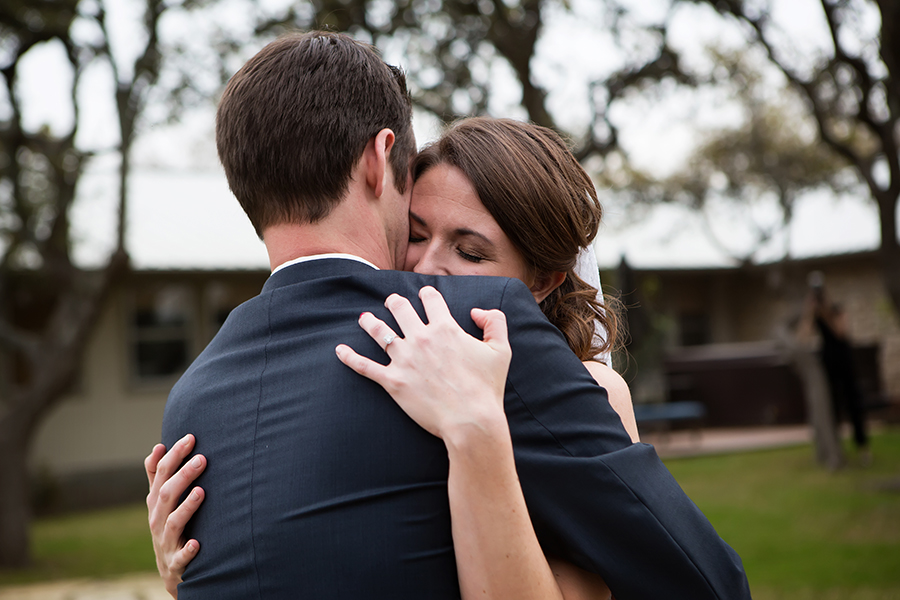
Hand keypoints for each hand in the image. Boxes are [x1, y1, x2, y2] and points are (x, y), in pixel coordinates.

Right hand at [145, 434, 205, 598]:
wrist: (171, 568)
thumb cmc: (169, 525)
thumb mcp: (160, 501)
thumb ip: (158, 475)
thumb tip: (159, 445)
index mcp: (155, 501)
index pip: (160, 474)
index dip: (173, 456)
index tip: (190, 438)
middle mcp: (157, 519)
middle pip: (167, 494)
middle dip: (183, 475)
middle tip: (203, 458)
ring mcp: (166, 541)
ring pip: (173, 522)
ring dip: (187, 507)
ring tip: (201, 492)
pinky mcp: (176, 562)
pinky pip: (180, 557)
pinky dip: (187, 550)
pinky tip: (197, 543)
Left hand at [335, 286, 510, 439]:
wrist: (471, 421)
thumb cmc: (487, 387)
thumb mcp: (501, 350)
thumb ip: (494, 322)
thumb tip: (478, 311)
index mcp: (445, 328)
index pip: (430, 299)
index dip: (427, 294)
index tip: (425, 295)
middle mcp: (420, 338)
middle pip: (400, 309)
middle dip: (395, 303)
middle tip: (392, 303)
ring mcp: (403, 359)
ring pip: (379, 332)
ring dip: (370, 322)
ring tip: (364, 318)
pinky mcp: (392, 381)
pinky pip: (364, 366)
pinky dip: (349, 357)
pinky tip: (339, 350)